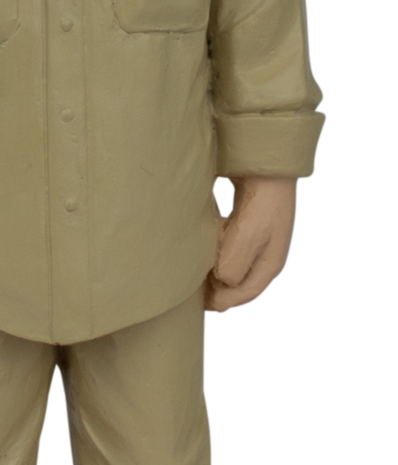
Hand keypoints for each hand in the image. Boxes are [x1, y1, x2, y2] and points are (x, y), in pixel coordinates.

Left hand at [204, 177, 297, 313]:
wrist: (267, 163)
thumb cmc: (262, 202)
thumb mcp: (247, 239)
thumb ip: (233, 266)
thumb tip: (221, 281)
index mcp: (270, 263)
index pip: (246, 294)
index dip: (222, 301)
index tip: (199, 301)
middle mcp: (265, 253)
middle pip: (239, 280)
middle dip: (217, 287)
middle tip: (192, 287)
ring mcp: (256, 237)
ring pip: (232, 261)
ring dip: (214, 266)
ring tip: (194, 267)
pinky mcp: (245, 220)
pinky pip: (227, 241)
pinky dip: (214, 245)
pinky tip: (202, 238)